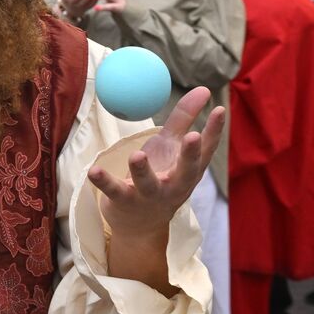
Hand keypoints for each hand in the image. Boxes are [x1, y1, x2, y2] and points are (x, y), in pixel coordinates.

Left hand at [90, 87, 224, 238]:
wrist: (140, 225)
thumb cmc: (160, 177)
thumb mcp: (171, 148)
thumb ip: (184, 120)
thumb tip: (205, 89)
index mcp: (187, 171)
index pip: (205, 151)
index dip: (214, 131)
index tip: (220, 109)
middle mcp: (173, 185)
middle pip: (185, 171)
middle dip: (189, 155)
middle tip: (192, 136)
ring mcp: (149, 196)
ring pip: (148, 184)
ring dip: (142, 171)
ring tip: (138, 155)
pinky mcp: (124, 202)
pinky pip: (114, 191)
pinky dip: (104, 181)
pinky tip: (94, 170)